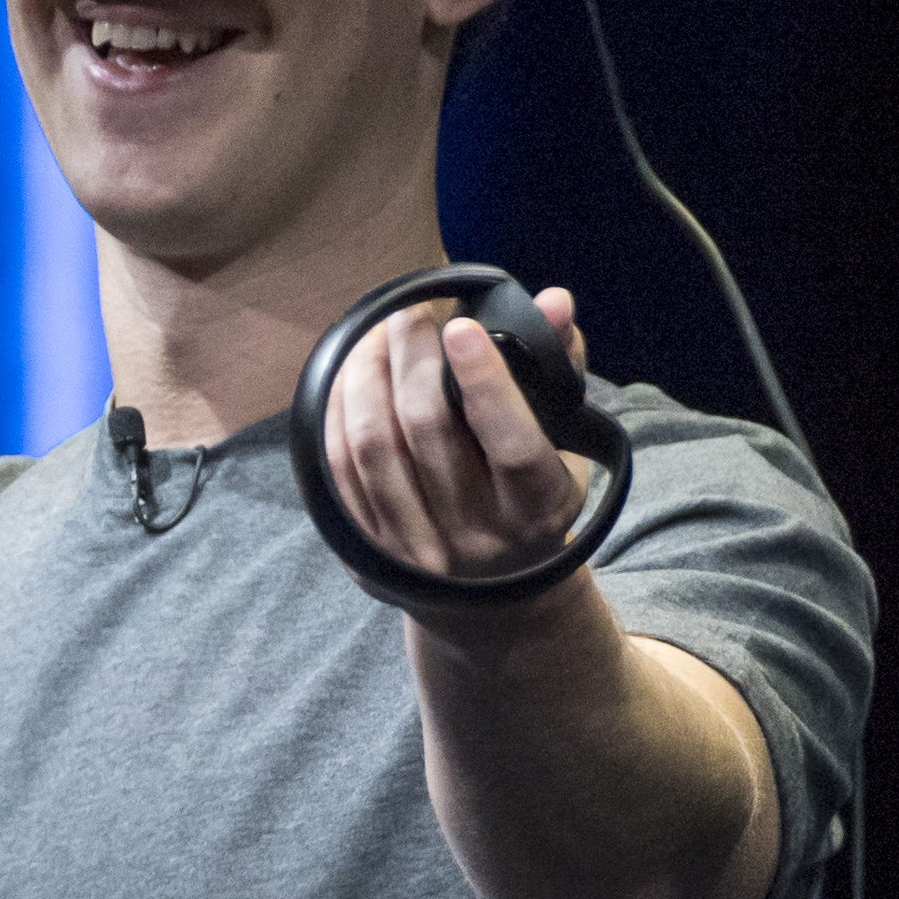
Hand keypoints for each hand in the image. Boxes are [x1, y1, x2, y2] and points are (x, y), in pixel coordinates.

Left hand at [318, 285, 596, 606]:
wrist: (495, 598)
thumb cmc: (532, 496)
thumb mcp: (563, 444)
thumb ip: (560, 368)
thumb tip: (555, 300)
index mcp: (536, 509)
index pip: (511, 442)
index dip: (485, 381)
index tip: (461, 324)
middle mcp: (476, 537)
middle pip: (427, 429)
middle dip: (412, 355)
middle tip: (409, 313)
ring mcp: (416, 550)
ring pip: (372, 445)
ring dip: (365, 374)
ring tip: (375, 333)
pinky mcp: (365, 553)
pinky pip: (335, 468)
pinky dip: (336, 411)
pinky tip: (347, 375)